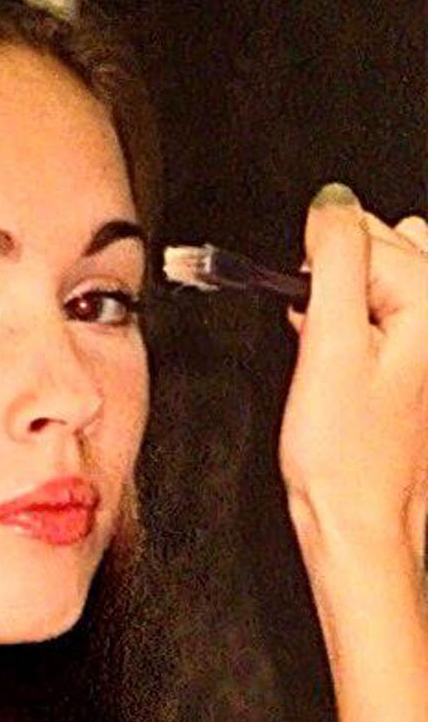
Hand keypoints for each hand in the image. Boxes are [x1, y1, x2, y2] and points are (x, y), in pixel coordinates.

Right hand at [279, 183, 427, 570]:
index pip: (370, 236)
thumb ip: (335, 262)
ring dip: (346, 298)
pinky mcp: (416, 364)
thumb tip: (333, 203)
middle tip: (325, 332)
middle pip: (385, 249)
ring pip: (383, 279)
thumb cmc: (345, 452)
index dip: (321, 266)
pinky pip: (384, 312)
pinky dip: (353, 323)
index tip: (305, 304)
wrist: (357, 518)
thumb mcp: (330, 344)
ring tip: (332, 347)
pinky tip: (337, 358)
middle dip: (340, 277)